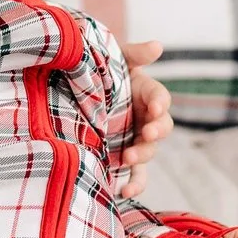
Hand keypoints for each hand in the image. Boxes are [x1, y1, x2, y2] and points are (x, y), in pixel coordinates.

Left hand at [115, 41, 174, 198]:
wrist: (76, 90)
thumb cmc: (102, 70)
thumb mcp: (116, 58)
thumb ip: (134, 54)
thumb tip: (157, 46)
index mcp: (146, 93)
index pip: (160, 98)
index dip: (159, 104)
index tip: (154, 108)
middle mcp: (145, 118)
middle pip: (161, 128)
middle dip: (155, 132)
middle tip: (146, 134)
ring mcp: (136, 139)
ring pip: (149, 152)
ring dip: (142, 155)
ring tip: (129, 157)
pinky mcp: (123, 156)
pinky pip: (135, 174)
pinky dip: (134, 185)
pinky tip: (124, 192)